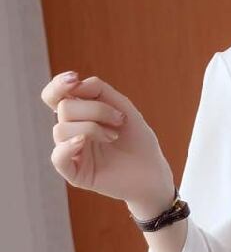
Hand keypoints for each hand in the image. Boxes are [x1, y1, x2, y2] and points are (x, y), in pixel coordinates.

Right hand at [40, 70, 175, 214]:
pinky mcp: (75, 173)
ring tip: (114, 137)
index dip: (58, 85)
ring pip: (61, 130)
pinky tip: (83, 142)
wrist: (154, 173)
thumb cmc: (139, 141)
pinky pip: (58, 157)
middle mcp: (72, 132)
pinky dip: (68, 146)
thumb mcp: (124, 108)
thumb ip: (100, 90)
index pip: (55, 96)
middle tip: (120, 121)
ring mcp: (72, 152)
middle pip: (64, 108)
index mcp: (80, 115)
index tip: (74, 78)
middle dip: (95, 109)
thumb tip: (75, 84)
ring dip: (92, 128)